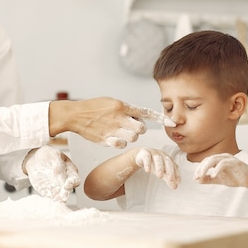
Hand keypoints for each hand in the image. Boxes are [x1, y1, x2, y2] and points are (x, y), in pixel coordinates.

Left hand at [24, 145, 79, 201]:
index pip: (75, 179)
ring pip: (59, 195)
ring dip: (58, 199)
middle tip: (63, 196)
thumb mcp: (54, 154)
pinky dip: (49, 199)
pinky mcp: (48, 191)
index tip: (68, 184)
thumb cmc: (48, 154)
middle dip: (66, 193)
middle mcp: (65, 181)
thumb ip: (58, 163)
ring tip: (55, 200)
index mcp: (71, 171)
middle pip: (68, 190)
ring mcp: (57, 187)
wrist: (36, 159)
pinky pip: (50, 197)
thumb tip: (59, 171)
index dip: (73, 182)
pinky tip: (48, 200)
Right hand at [49, 97, 174, 148]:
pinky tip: (112, 137)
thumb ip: (126, 109)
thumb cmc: (94, 107)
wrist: (75, 115)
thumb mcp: (111, 102)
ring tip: (121, 131)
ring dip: (130, 136)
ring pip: (133, 138)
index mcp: (121, 106)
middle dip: (139, 129)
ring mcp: (112, 130)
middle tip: (131, 126)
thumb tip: (140, 118)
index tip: (172, 123)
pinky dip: (119, 142)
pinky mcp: (105, 140)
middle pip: (141, 129)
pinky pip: (121, 145)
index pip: (145, 112)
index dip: (160, 118)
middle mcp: (118, 117)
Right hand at [133, 148, 179, 188]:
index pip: (174, 166)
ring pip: (158, 159)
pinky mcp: (145, 153)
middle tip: (171, 179)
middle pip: (168, 162)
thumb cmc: (154, 164)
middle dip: (170, 171)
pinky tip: (148, 171)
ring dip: (160, 167)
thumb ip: (168, 179)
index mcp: (168, 159)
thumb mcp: (161, 172)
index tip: (178, 181)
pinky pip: (147, 157)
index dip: (177, 173)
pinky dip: (147, 164)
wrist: (141, 155)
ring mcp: (153, 153)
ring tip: (160, 176)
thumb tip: (175, 186)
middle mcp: (162, 155)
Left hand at [194, 153, 247, 187]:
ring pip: (214, 159)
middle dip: (201, 168)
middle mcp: (223, 157)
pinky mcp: (235, 163)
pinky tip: (214, 175)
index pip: (205, 161)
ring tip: (202, 176)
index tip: (195, 178)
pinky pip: (224, 163)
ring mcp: (229, 159)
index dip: (199, 169)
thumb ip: (209, 179)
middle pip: (208, 159)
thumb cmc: (235, 178)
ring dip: (206, 167)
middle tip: (197, 177)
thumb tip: (198, 180)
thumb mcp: (219, 179)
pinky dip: (217, 169)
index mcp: (219, 159)